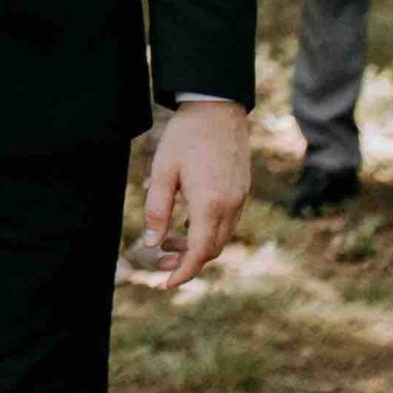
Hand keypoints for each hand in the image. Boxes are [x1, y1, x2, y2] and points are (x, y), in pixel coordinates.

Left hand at [141, 99, 249, 291]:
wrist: (217, 107)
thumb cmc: (186, 136)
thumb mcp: (163, 171)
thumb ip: (157, 209)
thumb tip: (151, 243)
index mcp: (210, 204)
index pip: (199, 253)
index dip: (183, 273)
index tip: (165, 284)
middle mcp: (230, 205)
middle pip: (211, 250)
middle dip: (186, 262)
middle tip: (158, 262)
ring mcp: (240, 198)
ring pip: (220, 237)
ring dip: (196, 246)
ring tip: (166, 242)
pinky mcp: (242, 189)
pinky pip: (226, 221)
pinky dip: (206, 230)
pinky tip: (186, 222)